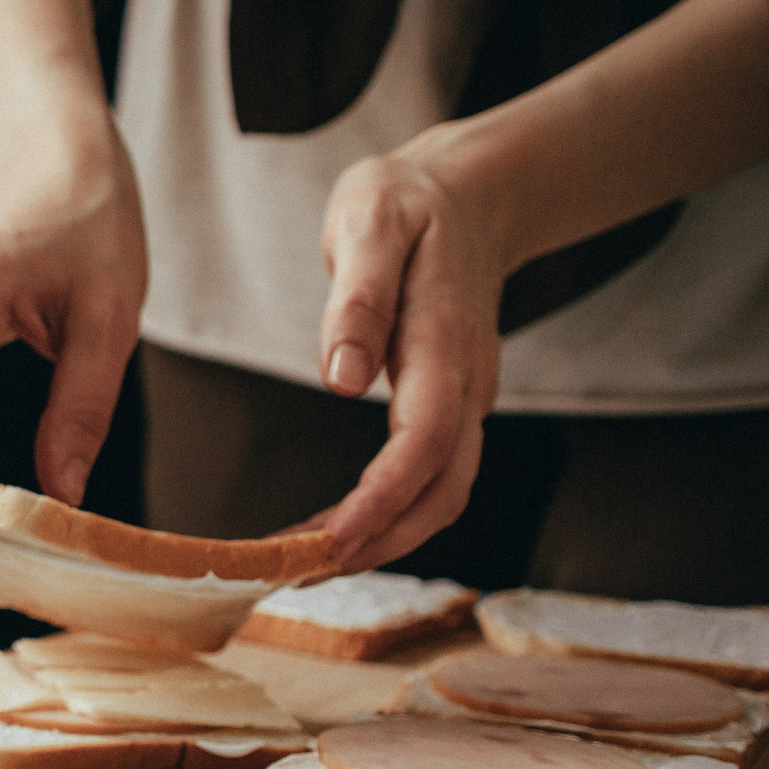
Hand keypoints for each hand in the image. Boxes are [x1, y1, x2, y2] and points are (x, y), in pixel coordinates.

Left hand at [311, 130, 507, 568]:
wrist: (468, 193)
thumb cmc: (407, 203)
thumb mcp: (372, 223)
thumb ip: (359, 298)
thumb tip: (344, 378)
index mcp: (446, 343)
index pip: (424, 444)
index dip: (382, 501)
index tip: (331, 542)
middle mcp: (466, 382)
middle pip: (443, 490)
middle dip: (380, 542)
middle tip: (300, 575)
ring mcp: (464, 397)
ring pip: (441, 492)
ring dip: (383, 538)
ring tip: (305, 565)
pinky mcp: (448, 404)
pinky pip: (426, 475)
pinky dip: (385, 514)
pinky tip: (331, 528)